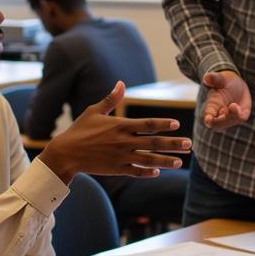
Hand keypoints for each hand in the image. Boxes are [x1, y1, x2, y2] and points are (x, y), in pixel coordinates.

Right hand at [40, 81, 191, 182]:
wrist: (66, 154)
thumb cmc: (79, 130)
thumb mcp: (94, 111)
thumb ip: (111, 99)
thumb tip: (121, 83)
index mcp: (119, 126)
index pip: (146, 125)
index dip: (162, 124)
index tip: (176, 124)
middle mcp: (123, 142)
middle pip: (153, 143)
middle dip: (172, 144)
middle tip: (188, 145)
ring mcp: (121, 157)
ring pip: (148, 160)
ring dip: (166, 161)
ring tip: (180, 162)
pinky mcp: (116, 169)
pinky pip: (135, 171)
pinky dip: (147, 172)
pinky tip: (157, 172)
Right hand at [202, 70, 251, 128]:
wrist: (236, 85)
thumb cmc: (224, 82)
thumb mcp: (220, 79)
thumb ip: (214, 79)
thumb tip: (207, 77)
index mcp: (211, 106)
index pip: (207, 116)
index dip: (208, 119)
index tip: (208, 119)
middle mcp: (219, 115)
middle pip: (219, 123)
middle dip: (225, 117)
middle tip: (232, 106)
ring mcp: (229, 118)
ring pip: (231, 121)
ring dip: (234, 115)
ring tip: (234, 105)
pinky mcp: (240, 116)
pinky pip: (241, 118)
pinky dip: (241, 114)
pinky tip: (240, 108)